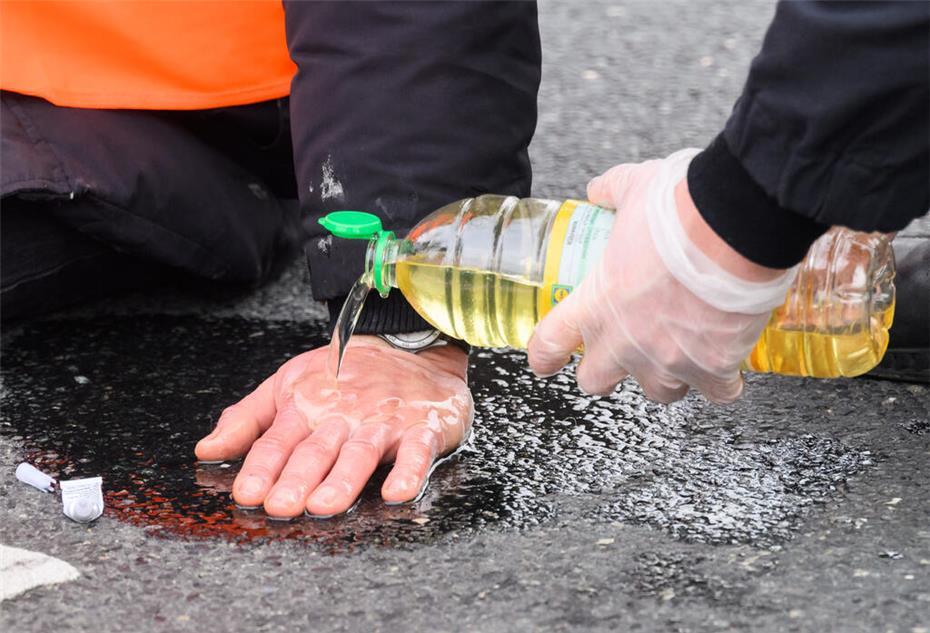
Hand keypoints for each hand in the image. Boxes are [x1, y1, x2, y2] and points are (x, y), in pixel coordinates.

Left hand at [195, 335, 471, 517]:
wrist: (410, 345)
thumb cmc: (345, 372)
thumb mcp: (288, 383)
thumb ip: (247, 420)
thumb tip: (205, 450)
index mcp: (307, 405)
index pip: (279, 440)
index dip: (263, 466)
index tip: (247, 493)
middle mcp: (343, 415)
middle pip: (317, 450)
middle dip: (297, 478)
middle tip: (281, 506)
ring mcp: (383, 422)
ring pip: (360, 453)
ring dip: (342, 479)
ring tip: (324, 505)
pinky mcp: (422, 428)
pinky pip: (416, 451)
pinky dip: (408, 471)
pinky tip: (396, 492)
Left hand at [527, 150, 794, 403]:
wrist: (735, 227)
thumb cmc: (681, 212)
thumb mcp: (634, 189)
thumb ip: (612, 192)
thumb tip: (600, 191)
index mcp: (595, 303)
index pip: (550, 343)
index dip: (545, 355)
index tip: (546, 360)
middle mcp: (625, 342)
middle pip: (596, 382)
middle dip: (604, 372)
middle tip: (618, 355)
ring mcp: (668, 360)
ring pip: (659, 392)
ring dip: (665, 376)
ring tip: (678, 354)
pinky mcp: (713, 368)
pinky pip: (717, 392)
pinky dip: (723, 382)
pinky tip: (727, 364)